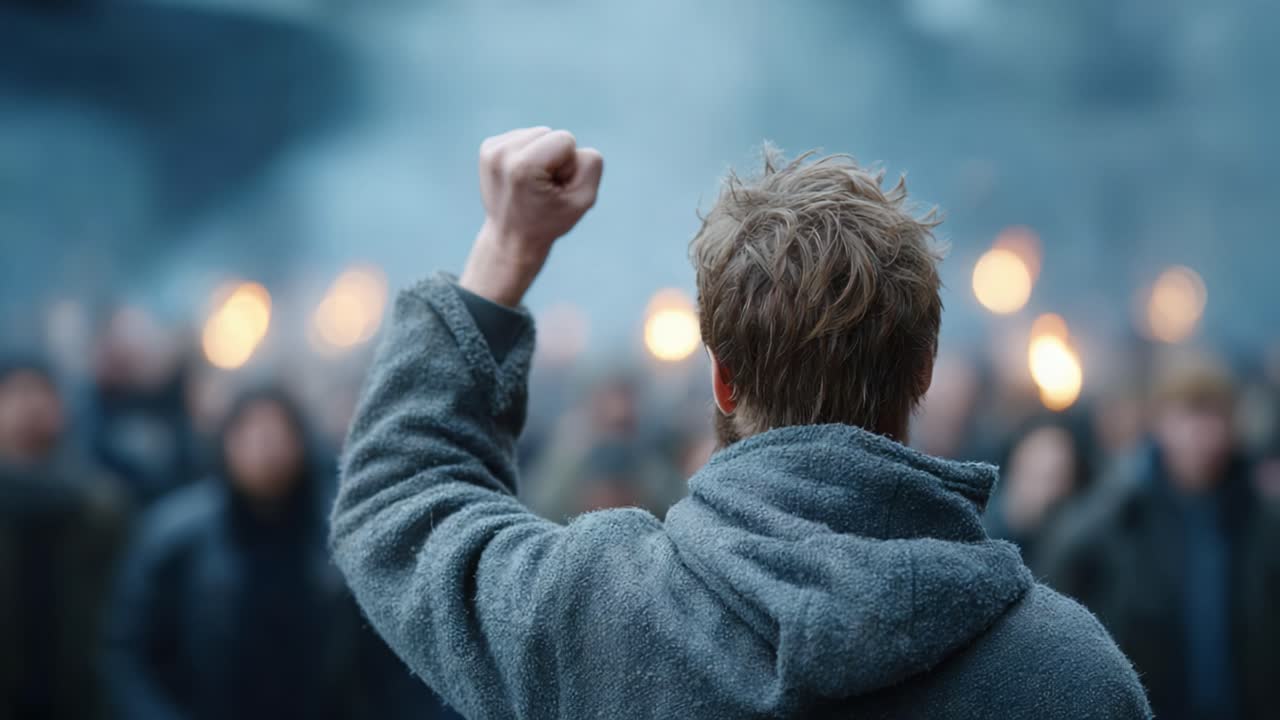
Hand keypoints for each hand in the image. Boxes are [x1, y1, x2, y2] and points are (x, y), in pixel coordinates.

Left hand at [459, 127, 603, 306]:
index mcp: (523, 166)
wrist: (512, 238)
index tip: (553, 190)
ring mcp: (491, 150)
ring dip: (541, 156)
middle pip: (550, 133)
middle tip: (542, 188)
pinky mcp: (488, 148)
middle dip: (554, 159)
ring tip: (531, 184)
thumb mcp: (583, 200)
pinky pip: (524, 137)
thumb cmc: (549, 221)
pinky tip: (521, 177)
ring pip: (537, 133)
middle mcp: (501, 153)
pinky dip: (528, 155)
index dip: (568, 166)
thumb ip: (591, 164)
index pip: (566, 139)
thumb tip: (572, 143)